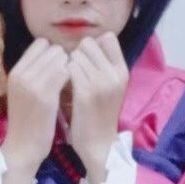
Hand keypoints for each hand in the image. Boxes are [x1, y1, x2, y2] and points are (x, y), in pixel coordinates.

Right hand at [3, 37, 69, 169]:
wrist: (23, 147)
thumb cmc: (27, 121)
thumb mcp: (23, 92)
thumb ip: (34, 73)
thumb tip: (54, 54)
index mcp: (15, 71)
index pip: (40, 44)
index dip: (53, 53)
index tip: (60, 66)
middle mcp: (21, 74)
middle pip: (52, 49)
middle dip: (64, 59)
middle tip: (69, 75)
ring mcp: (32, 84)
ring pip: (60, 59)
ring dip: (70, 68)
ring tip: (73, 82)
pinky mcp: (45, 95)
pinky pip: (65, 73)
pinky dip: (73, 77)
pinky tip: (74, 88)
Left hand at [67, 32, 128, 171]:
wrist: (99, 145)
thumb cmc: (100, 115)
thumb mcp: (110, 87)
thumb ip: (104, 66)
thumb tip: (88, 43)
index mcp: (122, 70)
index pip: (107, 38)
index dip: (92, 46)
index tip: (85, 60)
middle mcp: (115, 74)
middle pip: (88, 43)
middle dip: (76, 54)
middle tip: (73, 72)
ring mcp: (101, 83)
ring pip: (75, 55)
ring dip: (66, 64)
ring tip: (67, 81)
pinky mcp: (86, 93)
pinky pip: (69, 69)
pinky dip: (62, 74)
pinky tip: (61, 86)